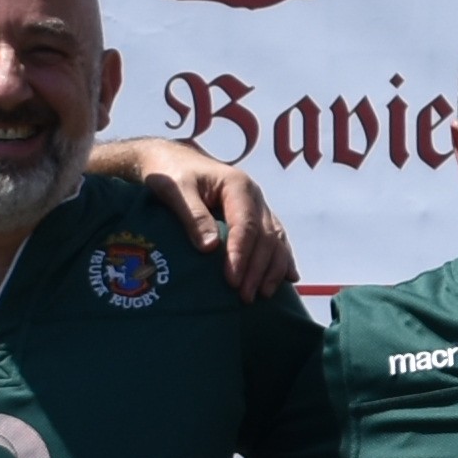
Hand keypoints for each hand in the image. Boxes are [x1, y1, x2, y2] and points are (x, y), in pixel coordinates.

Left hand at [106, 140, 296, 299]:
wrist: (171, 160)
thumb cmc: (169, 174)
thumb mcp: (174, 191)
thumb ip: (193, 216)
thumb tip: (211, 248)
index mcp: (237, 185)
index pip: (246, 225)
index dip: (241, 255)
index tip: (232, 281)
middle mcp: (255, 196)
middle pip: (265, 236)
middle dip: (257, 269)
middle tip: (244, 296)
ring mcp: (259, 206)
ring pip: (276, 240)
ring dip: (273, 269)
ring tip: (263, 294)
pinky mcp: (256, 216)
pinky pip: (276, 239)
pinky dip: (283, 259)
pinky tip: (289, 278)